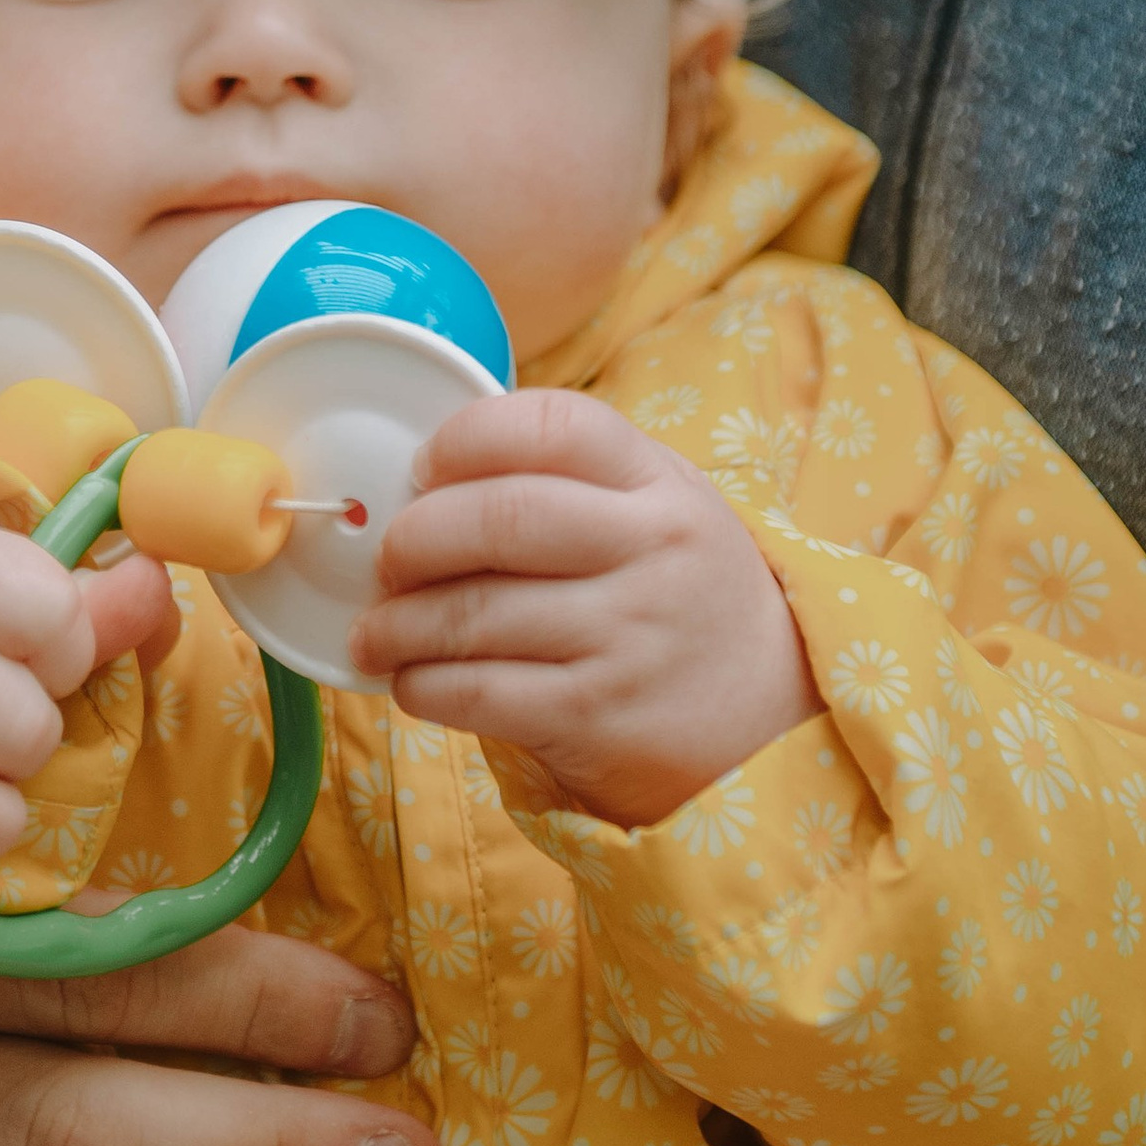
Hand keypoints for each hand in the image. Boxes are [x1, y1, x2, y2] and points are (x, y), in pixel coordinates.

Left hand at [354, 390, 821, 824]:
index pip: (554, 423)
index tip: (422, 468)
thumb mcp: (662, 510)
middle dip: (414, 538)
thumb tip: (427, 477)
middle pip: (499, 518)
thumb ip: (572, 479)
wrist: (770, 722)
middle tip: (386, 560)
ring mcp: (627, 635)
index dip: (467, 438)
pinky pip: (478, 692)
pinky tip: (412, 681)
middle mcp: (652, 550)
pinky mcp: (597, 715)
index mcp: (660, 483)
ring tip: (374, 632)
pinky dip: (423, 685)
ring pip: (473, 612)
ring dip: (397, 624)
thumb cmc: (685, 598)